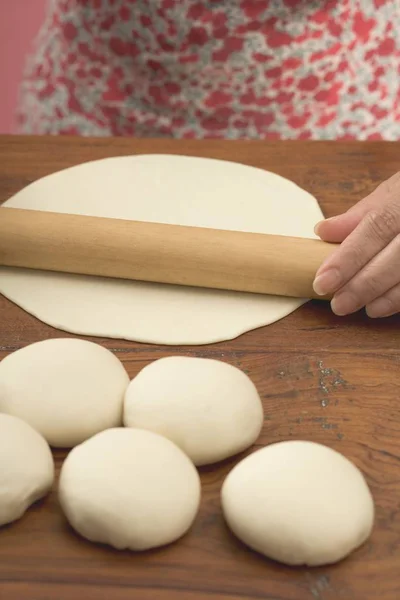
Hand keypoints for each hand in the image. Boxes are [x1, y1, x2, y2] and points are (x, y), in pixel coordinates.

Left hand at [313, 172, 399, 317]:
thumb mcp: (394, 191)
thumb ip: (360, 215)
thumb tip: (323, 231)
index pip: (376, 227)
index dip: (349, 257)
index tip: (323, 281)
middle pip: (395, 257)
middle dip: (364, 284)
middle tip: (338, 304)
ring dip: (386, 296)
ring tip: (362, 309)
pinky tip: (381, 307)